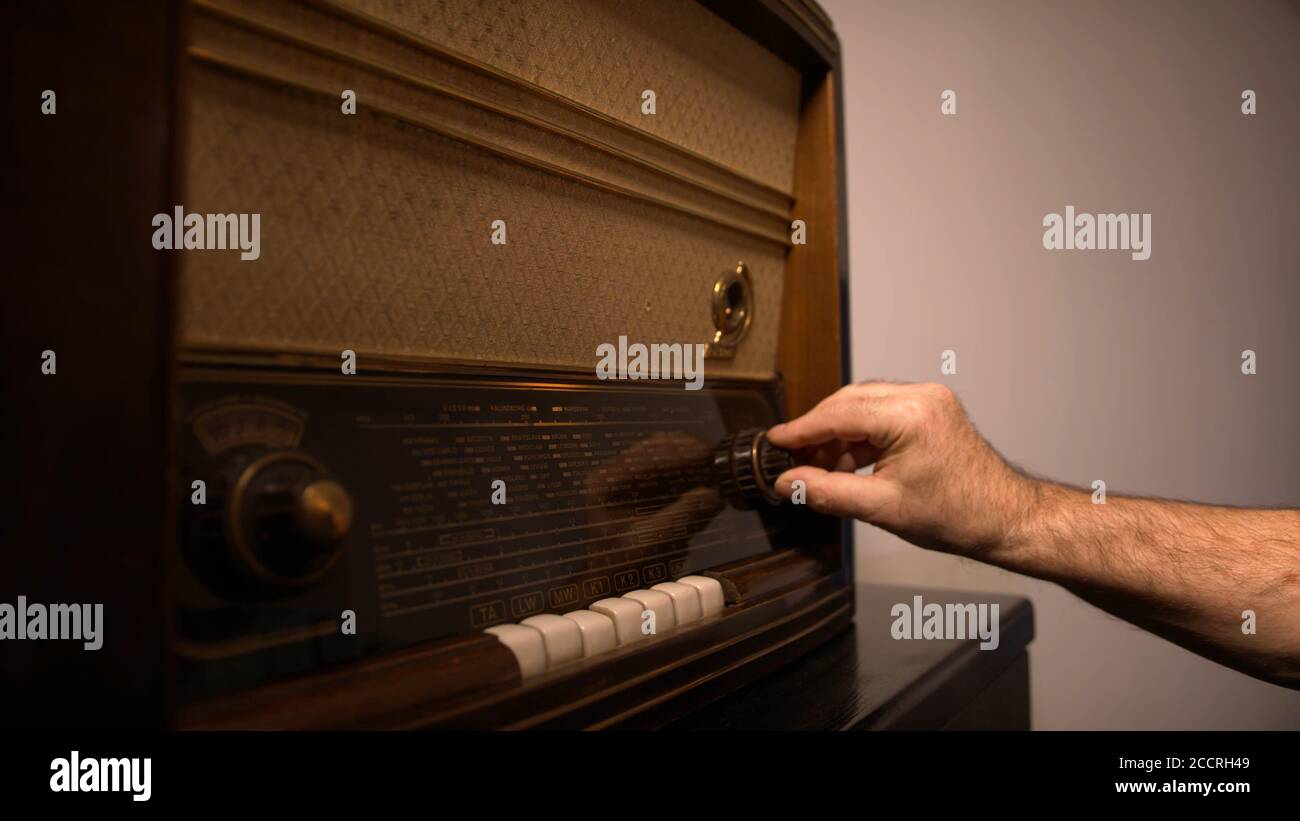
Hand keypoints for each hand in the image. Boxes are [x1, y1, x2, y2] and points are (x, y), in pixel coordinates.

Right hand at [768, 382, 1037, 557]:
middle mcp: (920, 397)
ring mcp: (928, 400)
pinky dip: (860, 434)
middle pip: (848, 403)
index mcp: (909, 415)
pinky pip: (882, 413)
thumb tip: (787, 483)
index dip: (801, 430)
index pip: (838, 415)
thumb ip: (827, 492)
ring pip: (863, 406)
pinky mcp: (932, 410)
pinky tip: (846, 461)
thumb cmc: (957, 516)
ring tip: (819, 467)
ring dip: (838, 434)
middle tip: (792, 459)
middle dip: (817, 431)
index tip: (775, 441)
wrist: (1005, 519)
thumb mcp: (881, 508)